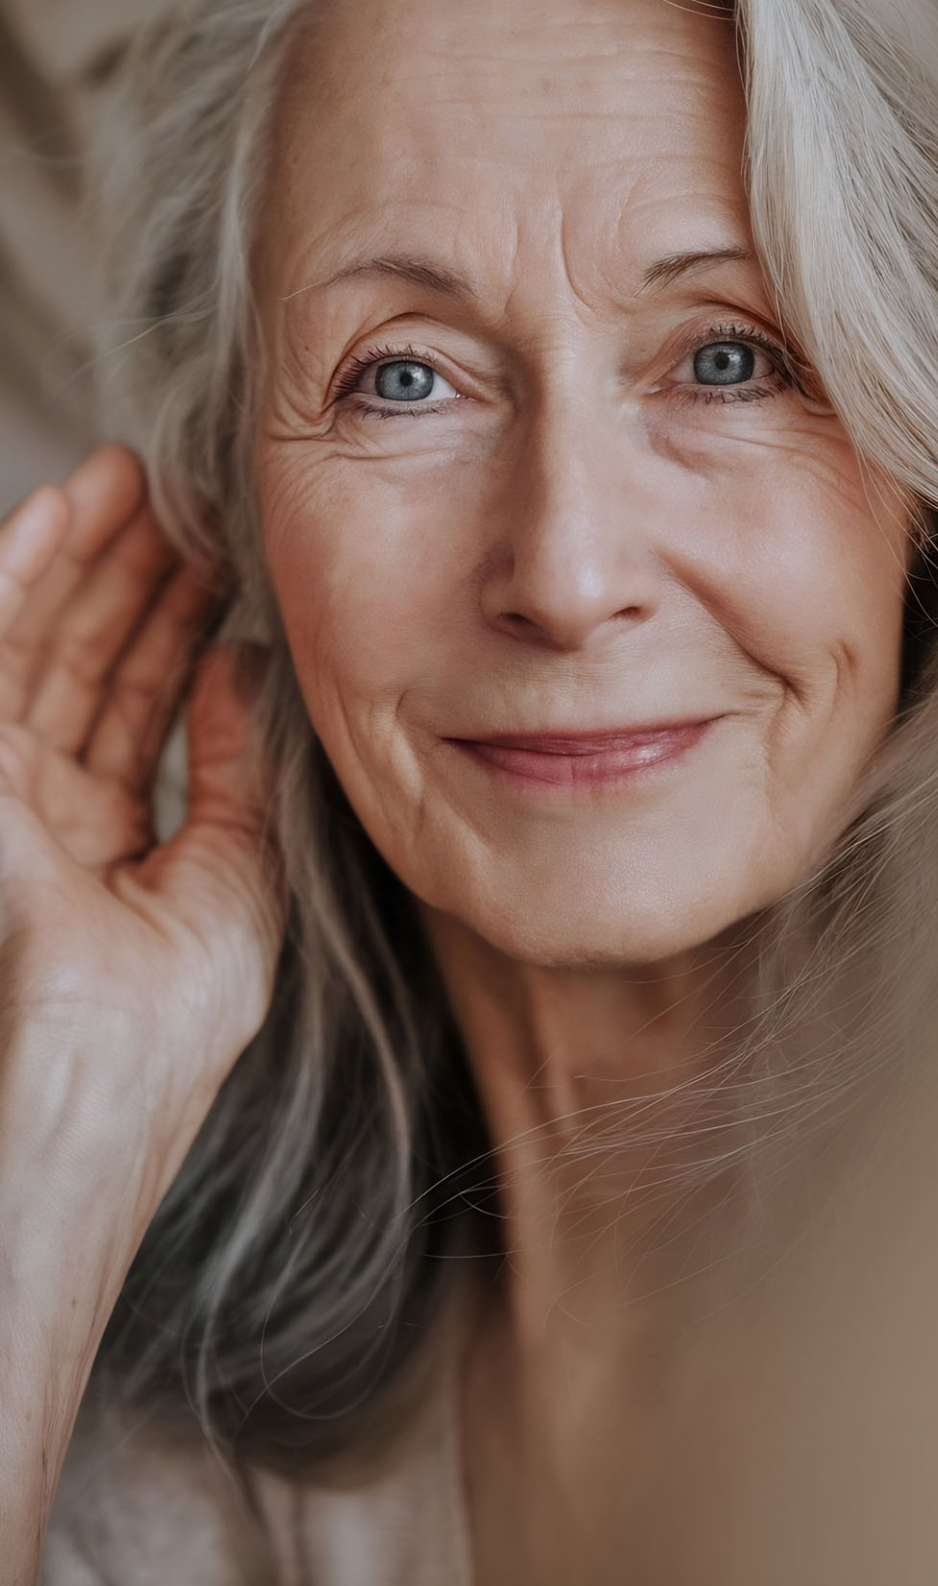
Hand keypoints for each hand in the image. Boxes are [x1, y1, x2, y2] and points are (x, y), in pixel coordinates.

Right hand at [0, 442, 284, 1213]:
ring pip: (29, 653)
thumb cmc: (151, 1051)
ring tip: (122, 479)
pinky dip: (13, 580)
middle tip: (171, 494)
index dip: (171, 630)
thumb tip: (240, 669)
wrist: (53, 1132)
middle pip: (80, 670)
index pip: (135, 716)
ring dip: (71, 558)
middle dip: (124, 576)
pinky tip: (53, 511)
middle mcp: (35, 825)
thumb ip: (233, 777)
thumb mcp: (228, 893)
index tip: (215, 555)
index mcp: (102, 860)